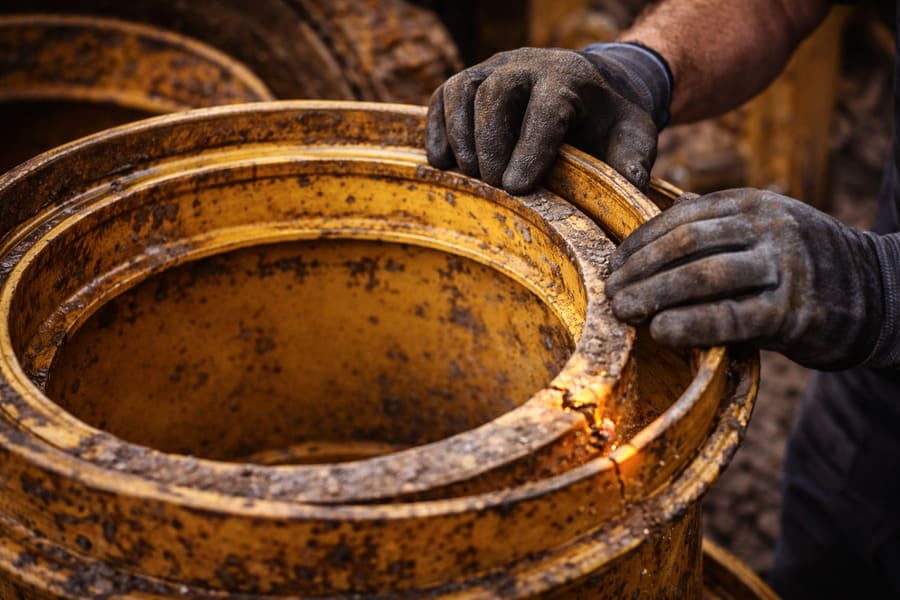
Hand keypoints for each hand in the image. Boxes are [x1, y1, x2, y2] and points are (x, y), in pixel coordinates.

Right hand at [425, 46, 667, 194]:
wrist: (591, 87)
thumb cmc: (610, 120)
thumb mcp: (633, 136)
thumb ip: (634, 161)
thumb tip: (630, 191)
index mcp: (570, 78)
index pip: (546, 108)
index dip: (530, 148)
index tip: (517, 188)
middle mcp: (528, 65)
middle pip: (496, 91)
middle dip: (489, 140)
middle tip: (491, 183)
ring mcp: (494, 68)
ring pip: (463, 88)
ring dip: (458, 134)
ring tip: (466, 174)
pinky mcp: (471, 80)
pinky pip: (443, 96)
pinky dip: (435, 128)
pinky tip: (440, 162)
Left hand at [605, 189, 885, 369]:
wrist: (877, 292)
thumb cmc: (800, 264)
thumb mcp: (764, 229)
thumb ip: (716, 227)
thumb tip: (653, 232)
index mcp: (753, 204)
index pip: (681, 218)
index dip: (639, 244)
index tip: (613, 267)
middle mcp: (769, 228)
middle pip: (686, 244)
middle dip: (640, 270)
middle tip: (610, 293)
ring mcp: (784, 268)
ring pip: (704, 276)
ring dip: (655, 295)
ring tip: (624, 311)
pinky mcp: (793, 312)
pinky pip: (731, 317)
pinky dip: (690, 324)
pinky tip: (662, 331)